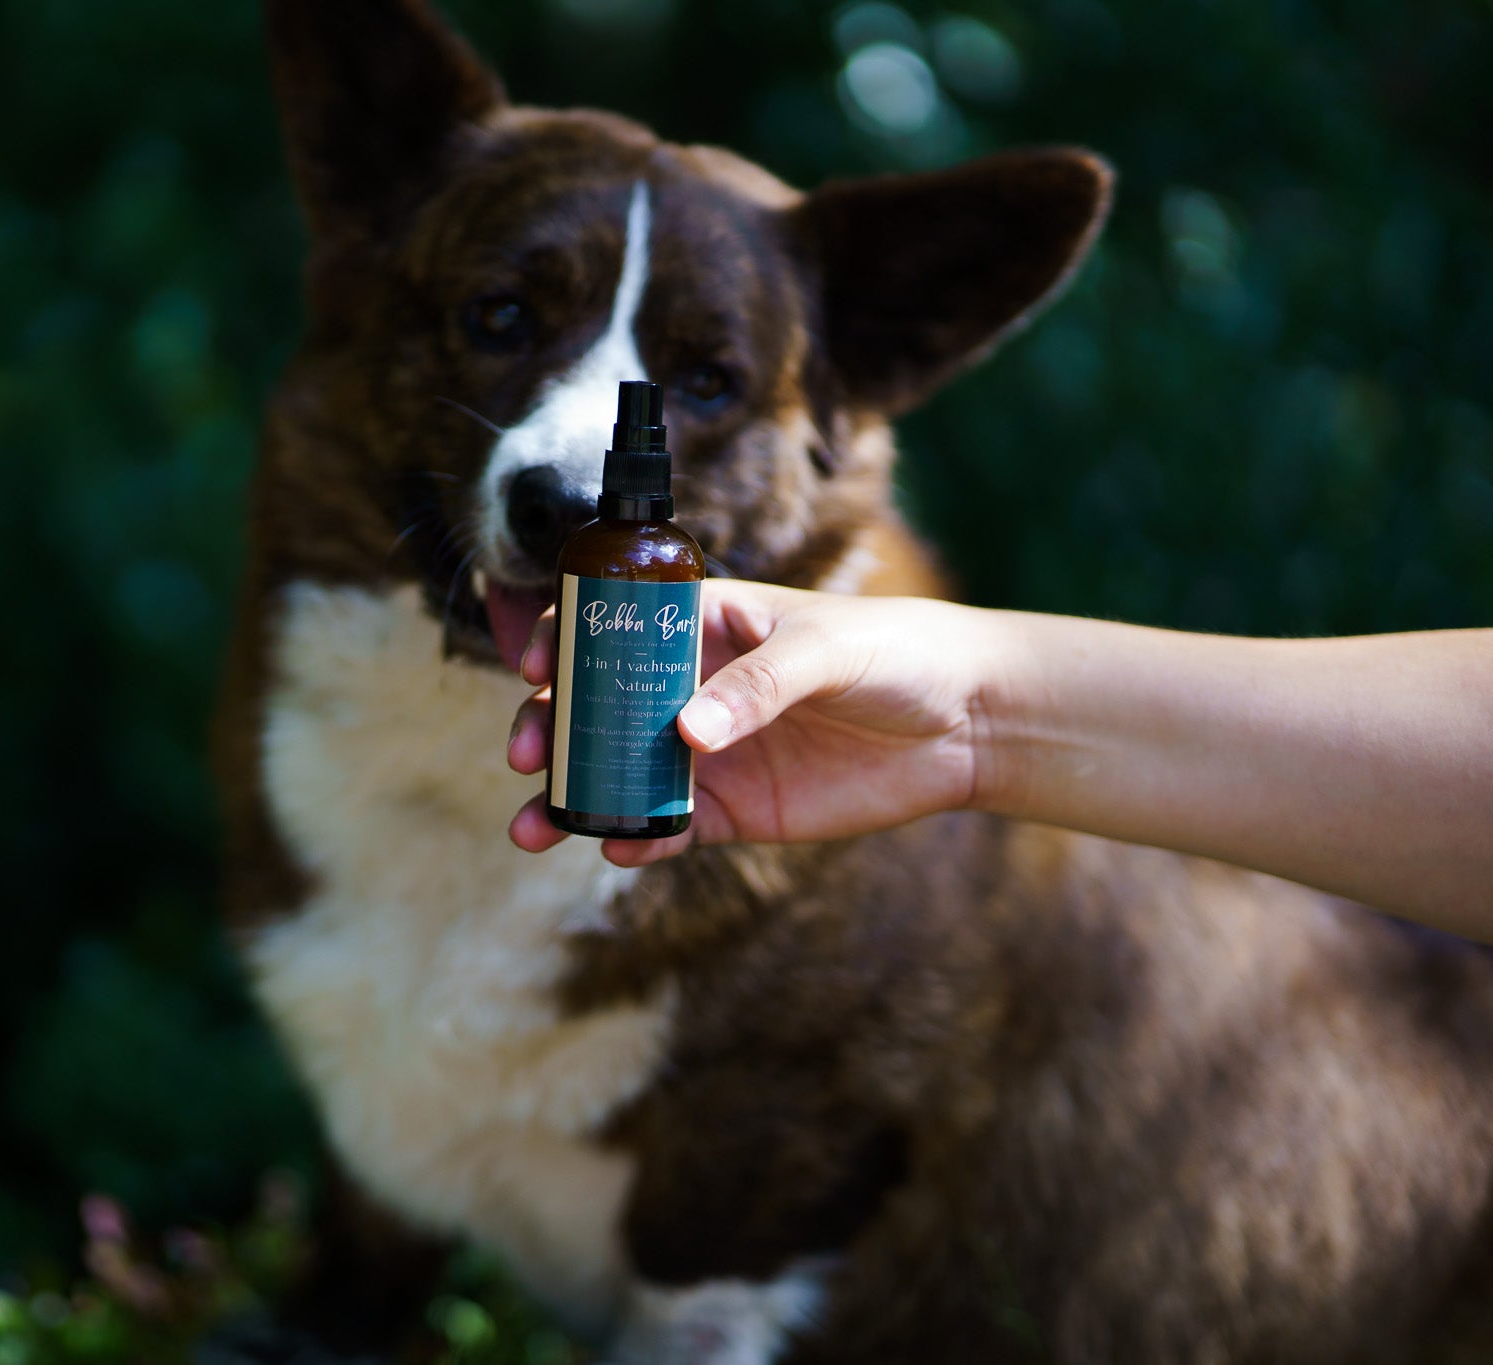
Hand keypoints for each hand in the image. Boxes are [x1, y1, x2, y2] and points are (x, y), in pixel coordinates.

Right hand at [505, 579, 1004, 865]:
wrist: (967, 723)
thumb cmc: (897, 652)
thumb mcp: (829, 650)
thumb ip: (760, 686)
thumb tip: (687, 734)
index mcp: (706, 624)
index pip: (616, 623)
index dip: (566, 640)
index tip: (536, 666)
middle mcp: (692, 686)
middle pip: (597, 705)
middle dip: (549, 728)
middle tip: (525, 752)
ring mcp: (708, 751)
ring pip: (618, 773)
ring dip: (572, 795)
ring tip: (534, 825)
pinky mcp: (734, 809)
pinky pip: (668, 828)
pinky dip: (637, 840)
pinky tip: (616, 849)